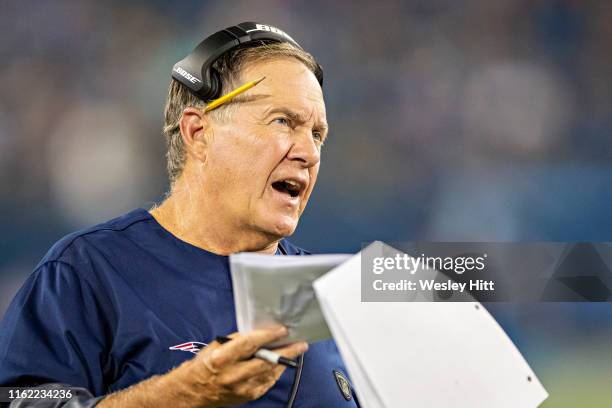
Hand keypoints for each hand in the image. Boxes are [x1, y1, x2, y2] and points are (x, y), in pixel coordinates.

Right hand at [189, 326, 307, 406]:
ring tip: (296, 350)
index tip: (283, 330)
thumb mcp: (216, 346)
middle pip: (266, 361)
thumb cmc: (205, 364)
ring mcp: (242, 388)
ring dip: (285, 361)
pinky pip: (268, 382)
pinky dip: (276, 371)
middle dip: (287, 351)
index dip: (268, 336)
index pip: (249, 345)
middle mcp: (233, 375)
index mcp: (222, 358)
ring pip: (270, 372)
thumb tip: (261, 332)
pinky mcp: (248, 397)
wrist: (194, 393)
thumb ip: (238, 340)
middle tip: (301, 344)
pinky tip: (281, 363)